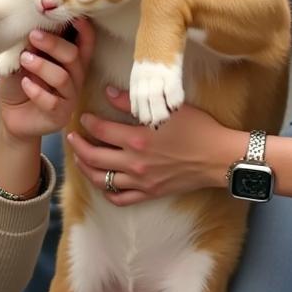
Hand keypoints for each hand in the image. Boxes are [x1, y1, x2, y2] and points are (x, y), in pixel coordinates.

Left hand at [0, 19, 94, 140]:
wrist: (10, 113)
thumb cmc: (20, 79)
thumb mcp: (22, 57)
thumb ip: (31, 44)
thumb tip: (34, 27)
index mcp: (71, 59)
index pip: (86, 42)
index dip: (84, 29)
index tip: (74, 17)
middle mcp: (75, 76)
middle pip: (73, 56)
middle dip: (53, 43)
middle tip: (33, 35)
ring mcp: (69, 97)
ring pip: (63, 78)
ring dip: (42, 66)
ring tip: (24, 59)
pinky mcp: (60, 115)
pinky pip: (52, 102)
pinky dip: (36, 91)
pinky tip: (25, 83)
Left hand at [67, 88, 227, 205]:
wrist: (219, 157)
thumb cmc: (197, 128)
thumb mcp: (167, 107)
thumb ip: (134, 101)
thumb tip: (108, 92)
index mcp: (137, 139)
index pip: (100, 131)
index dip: (88, 123)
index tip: (83, 117)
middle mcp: (135, 163)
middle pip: (94, 157)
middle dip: (78, 146)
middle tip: (72, 137)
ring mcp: (141, 181)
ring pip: (102, 179)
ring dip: (86, 168)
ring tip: (80, 158)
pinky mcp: (150, 193)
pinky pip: (121, 199)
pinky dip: (107, 192)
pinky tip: (102, 183)